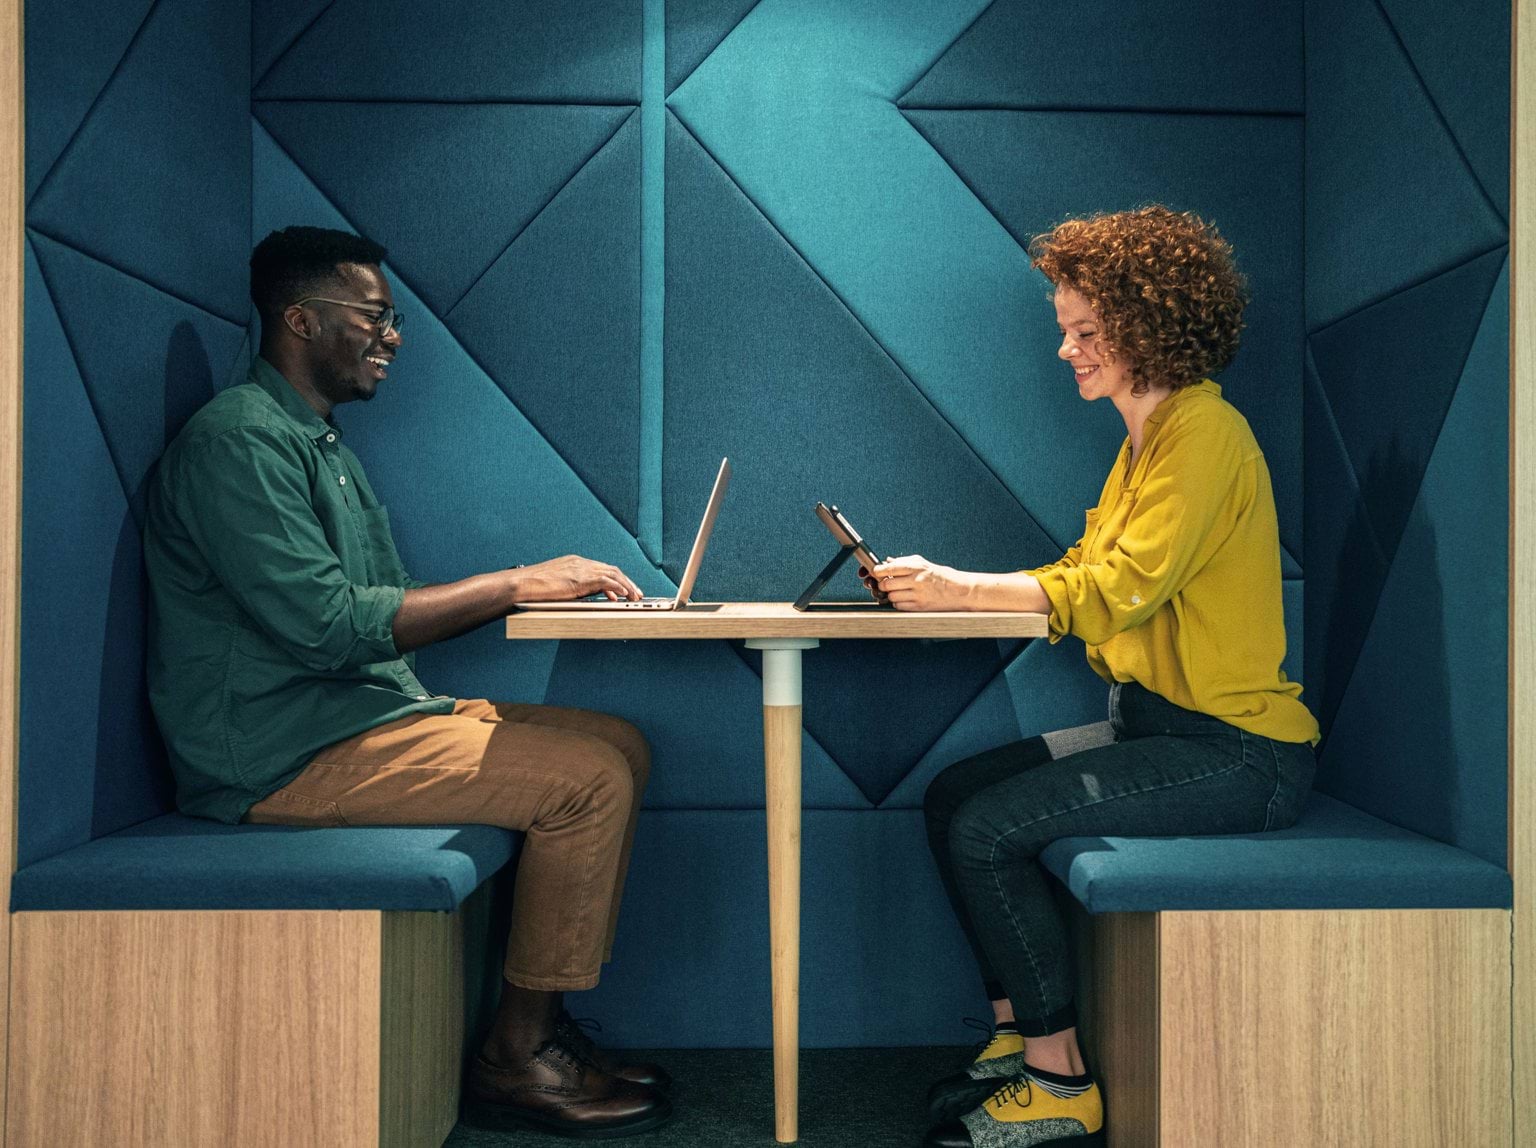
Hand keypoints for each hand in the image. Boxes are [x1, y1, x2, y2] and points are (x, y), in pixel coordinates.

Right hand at [511, 555, 642, 601]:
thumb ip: (572, 586)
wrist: (522, 583)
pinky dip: (617, 587)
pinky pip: (604, 581)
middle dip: (626, 582)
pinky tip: (623, 595)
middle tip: (636, 593)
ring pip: (612, 574)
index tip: (625, 590)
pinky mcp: (579, 579)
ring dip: (626, 585)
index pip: (602, 569)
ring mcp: (580, 569)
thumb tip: (584, 596)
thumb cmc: (533, 586)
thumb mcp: (557, 584)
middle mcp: (580, 562)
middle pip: (611, 569)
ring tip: (635, 596)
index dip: (616, 579)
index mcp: (575, 562)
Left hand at [866, 555, 976, 610]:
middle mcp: (916, 580)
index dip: (877, 571)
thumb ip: (902, 561)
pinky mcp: (919, 607)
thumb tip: (885, 562)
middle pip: (886, 584)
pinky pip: (899, 606)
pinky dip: (898, 603)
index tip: (875, 572)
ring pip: (891, 597)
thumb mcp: (922, 563)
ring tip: (898, 591)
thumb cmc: (939, 575)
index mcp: (916, 567)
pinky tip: (905, 598)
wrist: (958, 590)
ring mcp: (918, 595)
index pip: (889, 568)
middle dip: (882, 585)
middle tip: (885, 583)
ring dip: (890, 595)